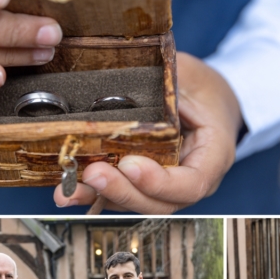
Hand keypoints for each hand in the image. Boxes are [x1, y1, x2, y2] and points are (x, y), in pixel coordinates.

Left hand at [54, 52, 240, 212]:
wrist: (208, 99)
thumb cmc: (203, 89)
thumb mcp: (190, 77)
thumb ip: (166, 84)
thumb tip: (129, 80)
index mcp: (212, 156)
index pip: (191, 184)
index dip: (159, 182)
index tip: (131, 165)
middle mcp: (189, 179)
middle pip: (158, 202)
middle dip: (122, 191)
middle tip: (94, 174)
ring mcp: (164, 185)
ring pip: (134, 202)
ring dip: (100, 196)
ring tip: (69, 189)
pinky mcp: (140, 182)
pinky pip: (119, 194)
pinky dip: (92, 194)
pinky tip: (67, 190)